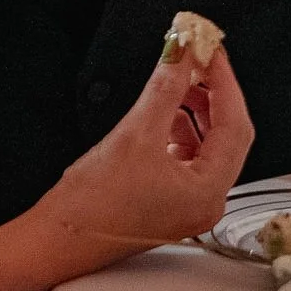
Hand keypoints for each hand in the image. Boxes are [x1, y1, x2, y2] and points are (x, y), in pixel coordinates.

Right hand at [35, 29, 253, 271]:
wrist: (56, 241)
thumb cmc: (91, 206)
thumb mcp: (134, 135)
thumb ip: (164, 89)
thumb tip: (182, 53)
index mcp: (207, 193)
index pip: (234, 125)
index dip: (224, 82)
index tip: (210, 49)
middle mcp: (206, 202)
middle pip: (226, 134)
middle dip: (211, 93)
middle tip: (196, 57)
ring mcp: (189, 203)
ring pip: (206, 143)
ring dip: (194, 108)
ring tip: (176, 80)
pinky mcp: (170, 200)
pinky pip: (187, 155)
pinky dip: (179, 128)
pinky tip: (162, 111)